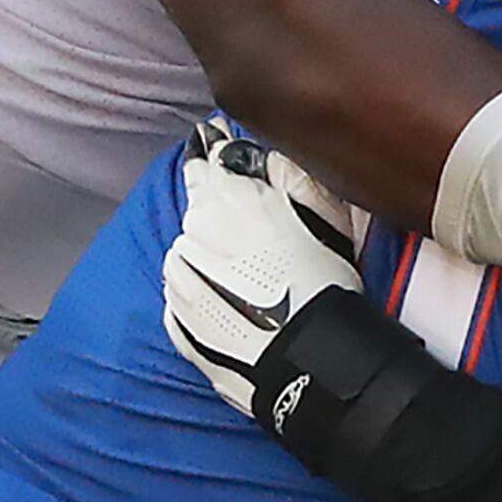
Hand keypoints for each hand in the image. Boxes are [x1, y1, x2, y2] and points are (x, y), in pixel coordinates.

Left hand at [162, 117, 366, 415]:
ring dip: (210, 255)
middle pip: (198, 206)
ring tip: (250, 279)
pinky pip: (185, 294)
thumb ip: (284, 172)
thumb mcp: (323, 211)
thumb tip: (259, 154)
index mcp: (227, 197)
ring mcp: (179, 278)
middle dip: (218, 210)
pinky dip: (203, 293)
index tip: (213, 141)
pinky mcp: (177, 320)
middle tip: (252, 229)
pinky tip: (235, 306)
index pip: (208, 157)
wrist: (306, 360)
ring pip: (190, 251)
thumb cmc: (324, 284)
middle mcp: (193, 231)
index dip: (213, 150)